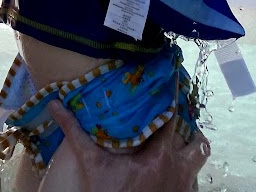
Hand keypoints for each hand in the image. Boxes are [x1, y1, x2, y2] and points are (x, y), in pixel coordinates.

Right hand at [39, 98, 210, 191]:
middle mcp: (178, 169)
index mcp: (160, 155)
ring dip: (192, 149)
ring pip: (200, 160)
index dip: (173, 95)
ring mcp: (184, 186)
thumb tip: (55, 105)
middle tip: (176, 115)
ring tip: (178, 141)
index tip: (174, 75)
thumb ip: (76, 133)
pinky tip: (172, 166)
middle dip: (191, 128)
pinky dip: (187, 169)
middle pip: (197, 142)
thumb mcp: (92, 164)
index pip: (172, 117)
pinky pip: (194, 179)